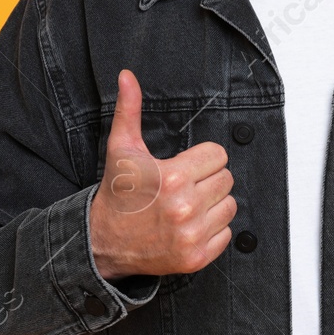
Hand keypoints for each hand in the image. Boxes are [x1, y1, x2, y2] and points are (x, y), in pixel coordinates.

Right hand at [88, 68, 236, 281]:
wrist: (103, 242)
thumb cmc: (117, 193)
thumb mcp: (122, 149)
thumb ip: (130, 110)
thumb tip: (127, 76)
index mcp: (173, 178)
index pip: (219, 155)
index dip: (202, 158)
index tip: (184, 166)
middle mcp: (185, 208)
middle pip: (226, 179)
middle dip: (207, 179)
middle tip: (183, 186)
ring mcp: (192, 235)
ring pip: (230, 206)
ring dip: (213, 204)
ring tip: (187, 205)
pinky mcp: (196, 258)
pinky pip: (226, 234)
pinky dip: (212, 229)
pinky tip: (189, 225)